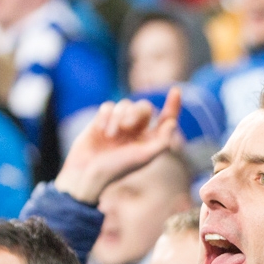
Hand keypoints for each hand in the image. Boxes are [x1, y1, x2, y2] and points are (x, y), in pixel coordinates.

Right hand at [54, 90, 182, 205]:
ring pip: (125, 104)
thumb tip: (172, 123)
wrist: (87, 172)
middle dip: (136, 113)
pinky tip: (100, 130)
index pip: (166, 118)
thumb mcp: (143, 157)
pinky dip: (105, 116)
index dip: (173, 105)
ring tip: (110, 135)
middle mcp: (137, 130)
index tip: (176, 91)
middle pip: (144, 107)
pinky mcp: (102, 120)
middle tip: (126, 127)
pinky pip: (108, 106)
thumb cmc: (117, 168)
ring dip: (118, 117)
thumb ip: (161, 141)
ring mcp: (119, 124)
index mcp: (151, 140)